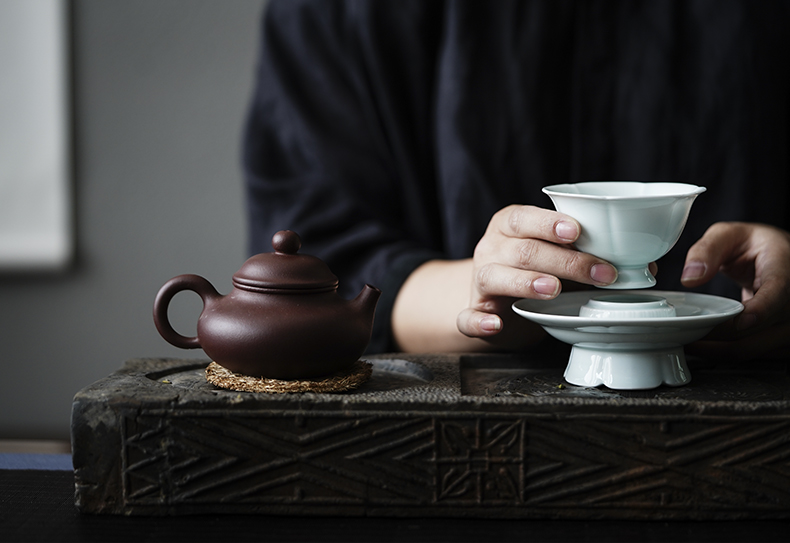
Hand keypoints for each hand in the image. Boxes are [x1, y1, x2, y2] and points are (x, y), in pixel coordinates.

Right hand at [456, 205, 617, 348]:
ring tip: (554, 289)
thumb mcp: (556, 254)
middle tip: (598, 273)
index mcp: (509, 225)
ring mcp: (479, 280)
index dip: (549, 223)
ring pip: (495, 276)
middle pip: (523, 250)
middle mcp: (491, 248)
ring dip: (526, 282)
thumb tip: (644, 265)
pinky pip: (467, 317)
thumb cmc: (534, 269)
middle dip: (564, 261)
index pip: (524, 218)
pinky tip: (495, 325)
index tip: (577, 231)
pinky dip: (479, 322)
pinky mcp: (474, 310)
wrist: (498, 299)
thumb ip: (590, 254)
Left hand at [681, 222, 789, 359]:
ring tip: (691, 344)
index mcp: (785, 269)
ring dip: (722, 351)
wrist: (780, 257)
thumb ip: (708, 250)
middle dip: (721, 337)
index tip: (741, 321)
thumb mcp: (730, 234)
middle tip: (686, 335)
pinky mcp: (781, 336)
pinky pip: (757, 352)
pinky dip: (731, 352)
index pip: (779, 293)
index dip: (762, 309)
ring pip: (758, 347)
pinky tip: (707, 347)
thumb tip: (690, 277)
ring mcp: (789, 322)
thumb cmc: (756, 245)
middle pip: (762, 329)